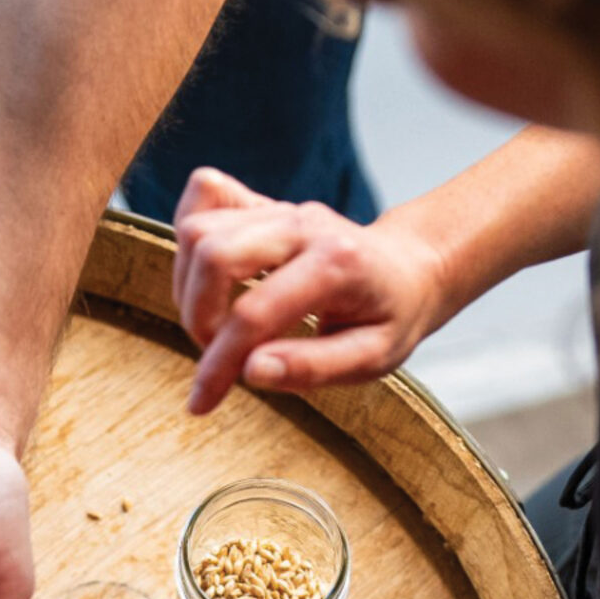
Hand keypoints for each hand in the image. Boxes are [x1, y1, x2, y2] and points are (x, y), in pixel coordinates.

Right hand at [172, 167, 451, 413]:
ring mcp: (280, 210)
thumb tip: (251, 371)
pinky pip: (204, 196)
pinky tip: (204, 277)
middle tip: (219, 354)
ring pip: (197, 230)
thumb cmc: (392, 316)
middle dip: (197, 316)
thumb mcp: (373, 358)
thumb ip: (312, 368)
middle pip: (213, 253)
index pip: (253, 314)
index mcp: (335, 264)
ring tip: (217, 325)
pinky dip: (189, 237)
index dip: (218, 364)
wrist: (410, 268)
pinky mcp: (262, 204)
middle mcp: (302, 226)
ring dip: (189, 287)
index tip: (202, 402)